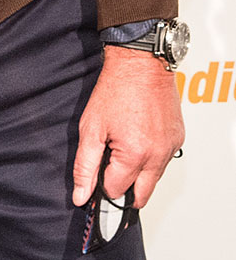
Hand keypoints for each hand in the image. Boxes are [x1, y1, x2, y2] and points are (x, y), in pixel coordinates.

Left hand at [72, 44, 183, 208]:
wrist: (140, 63)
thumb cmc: (116, 89)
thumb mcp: (91, 127)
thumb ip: (85, 166)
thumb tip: (81, 196)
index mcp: (136, 155)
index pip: (117, 191)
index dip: (102, 184)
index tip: (98, 172)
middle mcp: (158, 155)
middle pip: (141, 194)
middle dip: (124, 187)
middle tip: (110, 167)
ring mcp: (171, 147)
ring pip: (154, 178)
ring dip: (139, 172)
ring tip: (124, 143)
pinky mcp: (178, 138)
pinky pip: (164, 160)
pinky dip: (151, 157)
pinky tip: (139, 137)